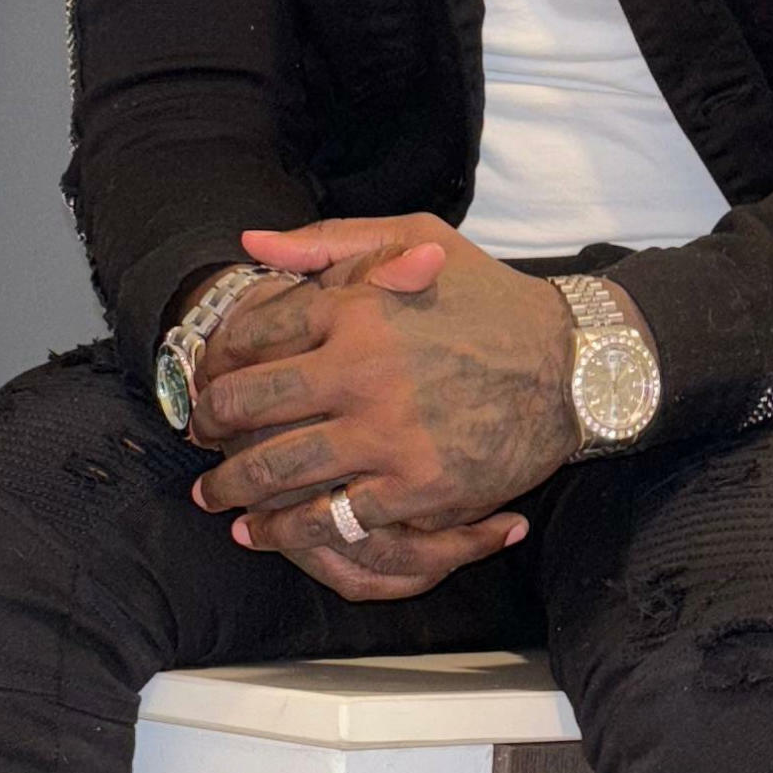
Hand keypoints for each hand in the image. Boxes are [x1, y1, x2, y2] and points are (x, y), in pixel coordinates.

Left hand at [190, 213, 601, 595]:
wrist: (574, 366)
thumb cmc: (493, 299)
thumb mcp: (419, 239)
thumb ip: (332, 241)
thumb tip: (250, 243)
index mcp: (357, 307)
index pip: (254, 333)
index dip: (217, 358)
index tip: (207, 377)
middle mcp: (363, 370)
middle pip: (250, 405)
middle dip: (210, 426)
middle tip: (198, 438)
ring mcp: (387, 434)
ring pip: (279, 470)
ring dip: (234, 489)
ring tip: (213, 496)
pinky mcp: (415, 488)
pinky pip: (331, 519)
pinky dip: (288, 532)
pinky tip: (263, 532)